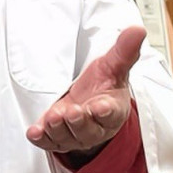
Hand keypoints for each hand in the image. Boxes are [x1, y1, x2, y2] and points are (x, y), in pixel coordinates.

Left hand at [25, 25, 145, 158]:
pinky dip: (41, 139)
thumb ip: (124, 51)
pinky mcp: (56, 138)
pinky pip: (48, 142)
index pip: (111, 113)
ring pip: (66, 137)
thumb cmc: (102, 87)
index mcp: (112, 110)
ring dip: (58, 129)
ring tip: (53, 117)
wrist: (88, 104)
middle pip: (88, 130)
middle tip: (72, 112)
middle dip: (78, 122)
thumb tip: (137, 30)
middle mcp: (94, 127)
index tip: (101, 107)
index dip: (106, 111)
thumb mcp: (113, 66)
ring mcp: (74, 135)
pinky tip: (35, 132)